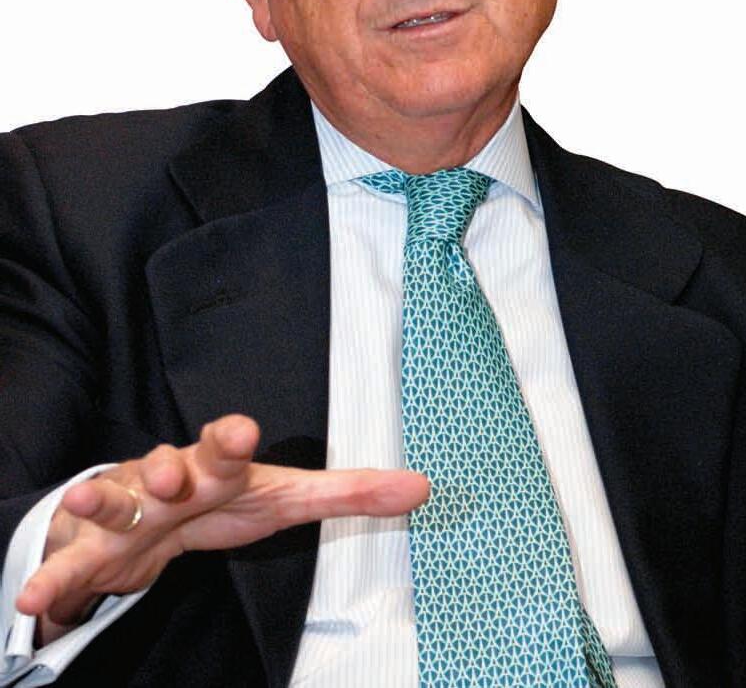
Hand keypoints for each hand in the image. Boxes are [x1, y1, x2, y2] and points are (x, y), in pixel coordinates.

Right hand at [15, 414, 428, 641]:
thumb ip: (350, 495)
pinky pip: (70, 561)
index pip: (228, 444)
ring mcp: (126, 509)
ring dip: (101, 498)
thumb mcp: (285, 499)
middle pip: (169, 465)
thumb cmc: (224, 500)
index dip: (233, 437)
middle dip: (170, 467)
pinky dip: (53, 577)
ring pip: (112, 499)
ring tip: (85, 497)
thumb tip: (424, 487)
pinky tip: (34, 597)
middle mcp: (170, 476)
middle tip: (173, 475)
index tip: (244, 432)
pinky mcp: (91, 546)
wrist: (151, 517)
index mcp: (219, 466)